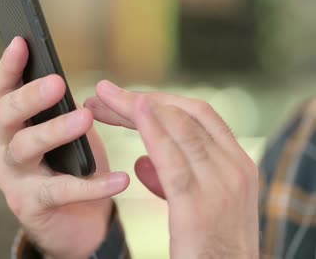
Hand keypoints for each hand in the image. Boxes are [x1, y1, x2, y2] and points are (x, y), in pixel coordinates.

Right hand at [0, 37, 131, 258]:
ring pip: (24, 147)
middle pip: (5, 114)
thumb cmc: (71, 166)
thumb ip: (63, 107)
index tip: (22, 41)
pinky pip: (59, 191)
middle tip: (58, 83)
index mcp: (11, 122)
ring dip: (54, 130)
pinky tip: (119, 179)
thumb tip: (79, 80)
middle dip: (30, 96)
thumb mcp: (66, 129)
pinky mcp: (30, 205)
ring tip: (84, 119)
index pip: (2, 88)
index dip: (9, 65)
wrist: (76, 221)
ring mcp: (12, 176)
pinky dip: (91, 185)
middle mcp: (3, 146)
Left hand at [85, 81, 258, 258]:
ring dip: (135, 107)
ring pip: (178, 127)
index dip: (158, 101)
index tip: (125, 98)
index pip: (197, 115)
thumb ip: (175, 178)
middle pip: (184, 114)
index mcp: (237, 164)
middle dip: (141, 98)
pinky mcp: (199, 206)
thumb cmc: (211, 249)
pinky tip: (132, 109)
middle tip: (102, 93)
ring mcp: (221, 184)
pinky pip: (173, 158)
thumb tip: (142, 160)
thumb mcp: (200, 205)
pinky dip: (152, 129)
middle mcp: (234, 167)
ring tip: (101, 98)